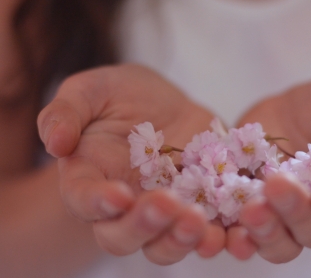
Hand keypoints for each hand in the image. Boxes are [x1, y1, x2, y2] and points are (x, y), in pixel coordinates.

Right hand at [37, 64, 224, 264]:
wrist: (168, 104)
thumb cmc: (123, 95)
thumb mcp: (92, 89)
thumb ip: (67, 111)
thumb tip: (54, 143)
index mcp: (90, 179)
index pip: (84, 200)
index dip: (98, 203)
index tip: (119, 195)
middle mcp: (124, 206)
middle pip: (122, 237)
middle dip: (143, 227)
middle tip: (167, 204)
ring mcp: (163, 211)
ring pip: (163, 245)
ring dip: (180, 241)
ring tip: (200, 223)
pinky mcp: (198, 208)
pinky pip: (206, 233)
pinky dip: (218, 238)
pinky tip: (232, 231)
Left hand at [226, 74, 310, 262]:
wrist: (300, 104)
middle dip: (296, 214)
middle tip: (276, 186)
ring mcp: (286, 213)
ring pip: (279, 241)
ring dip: (264, 232)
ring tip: (248, 211)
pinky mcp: (254, 203)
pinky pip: (243, 227)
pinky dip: (233, 231)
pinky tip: (223, 224)